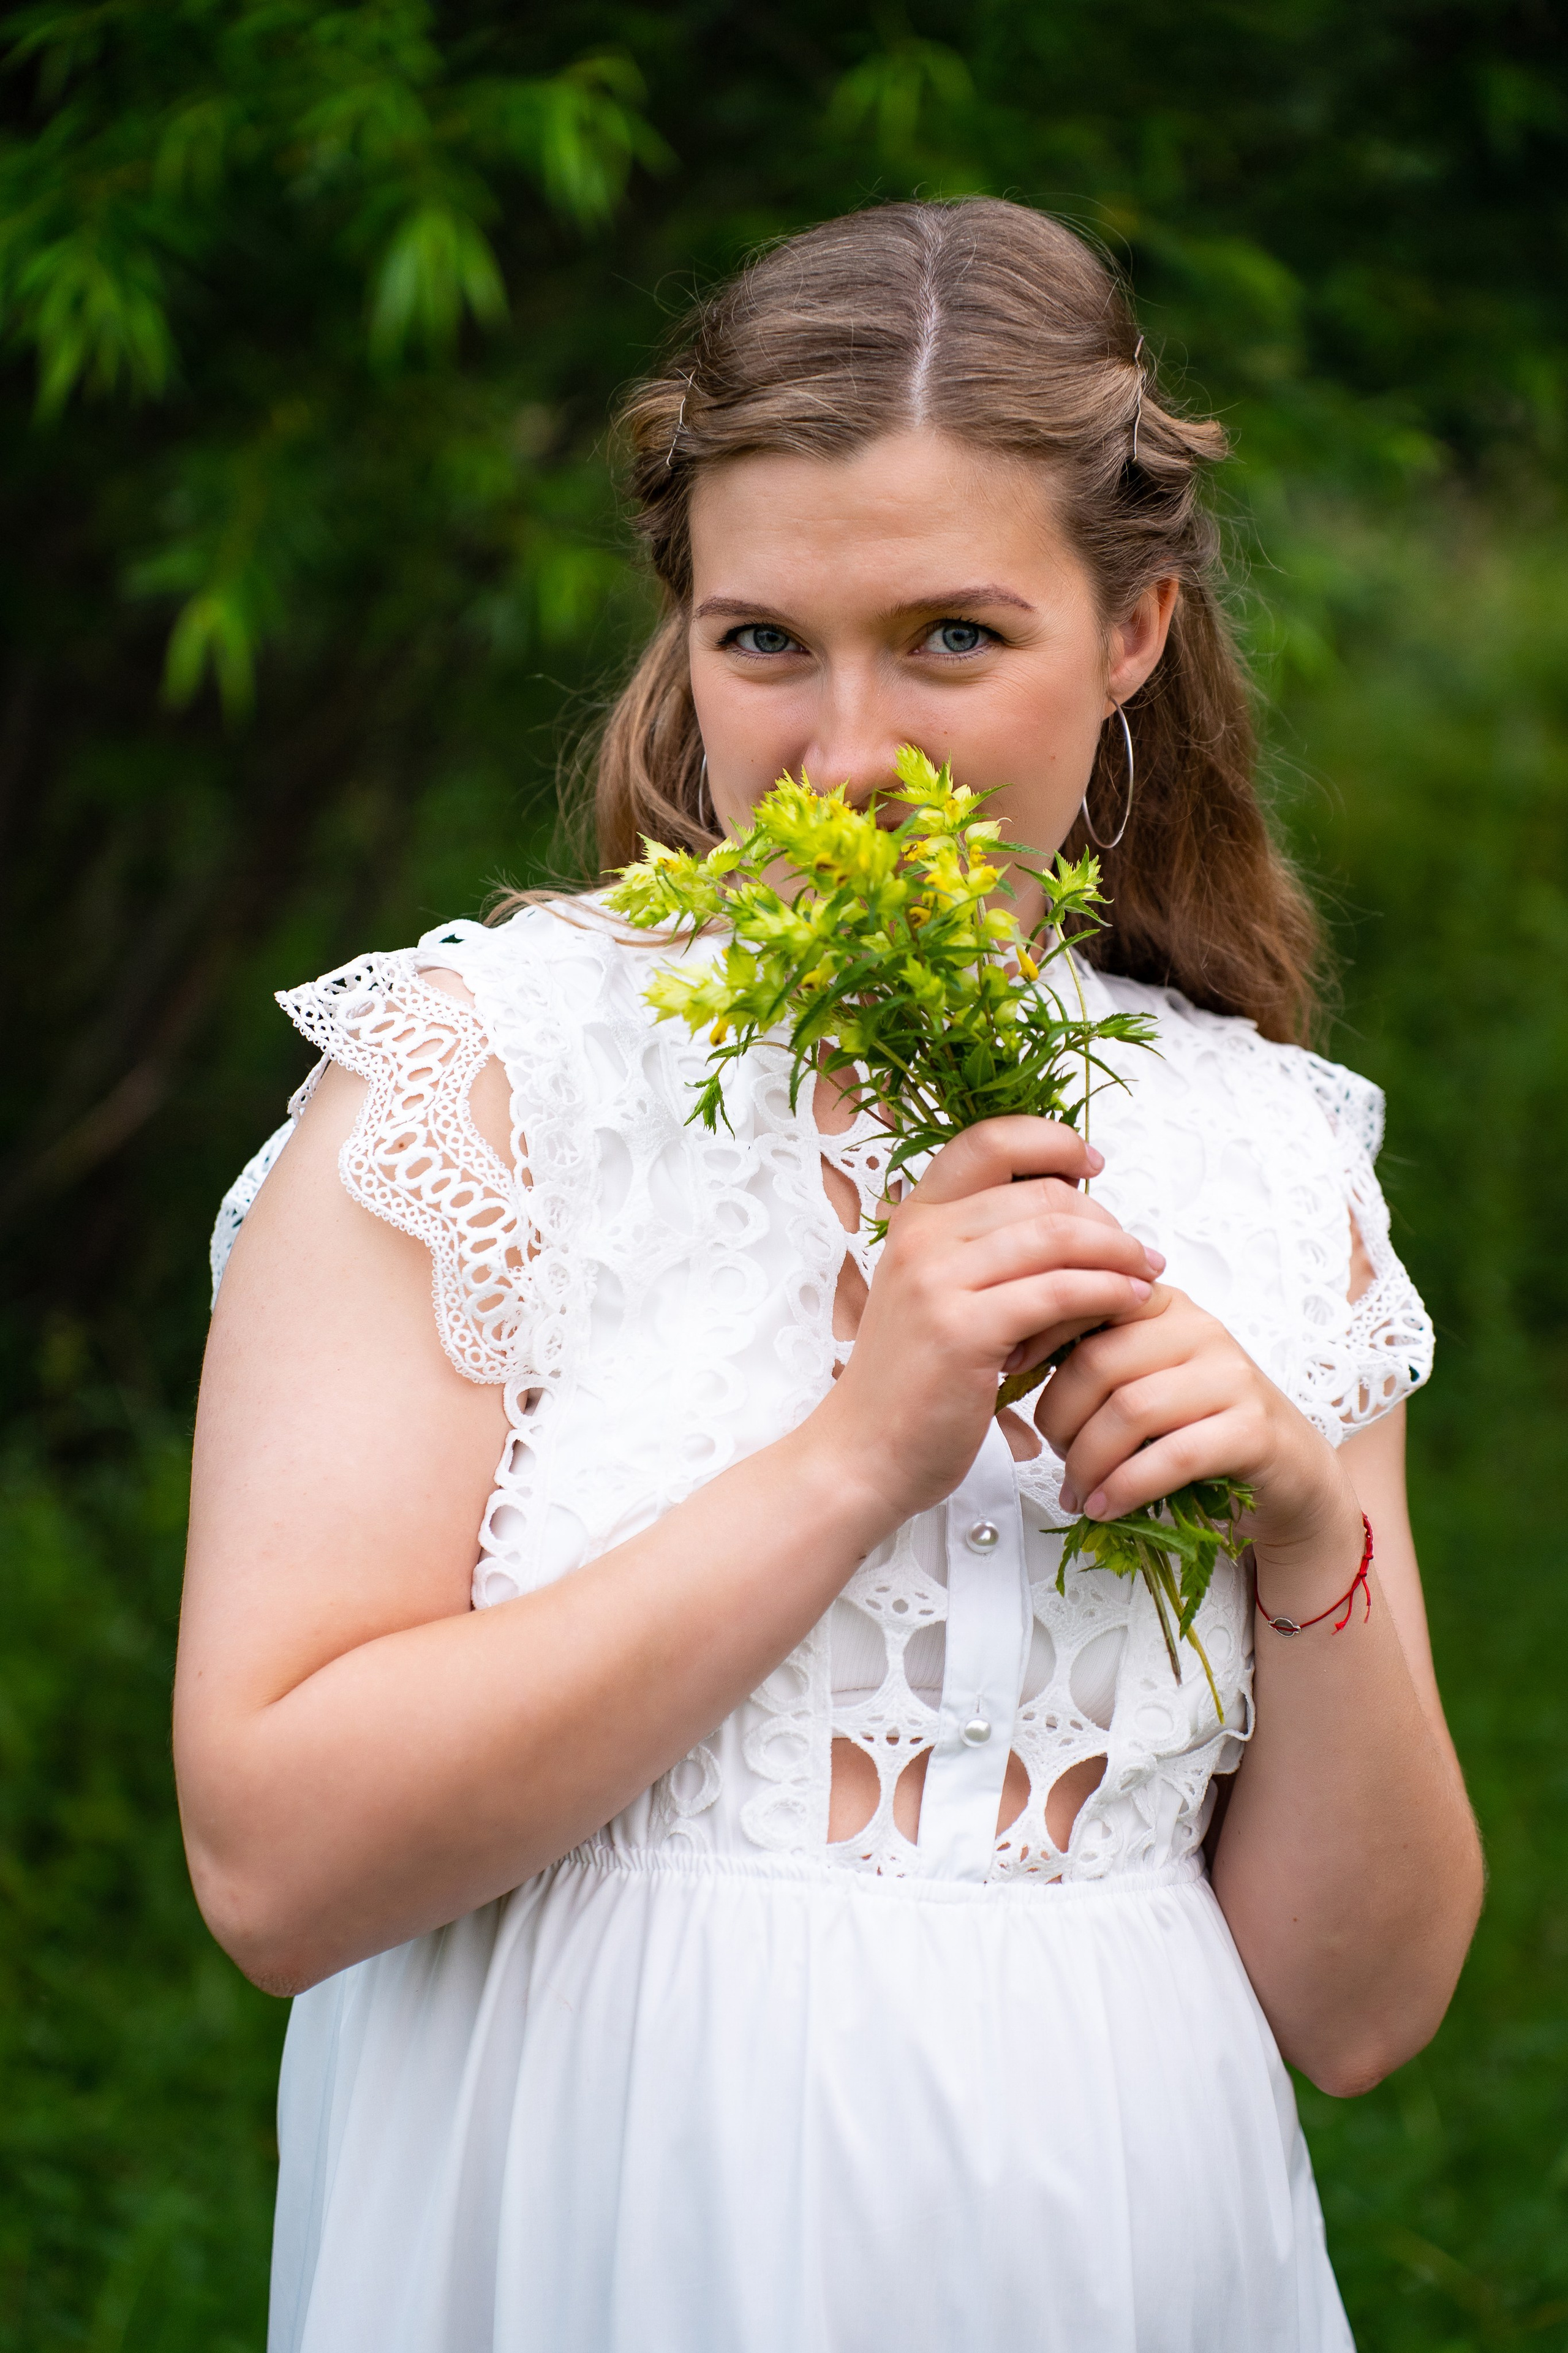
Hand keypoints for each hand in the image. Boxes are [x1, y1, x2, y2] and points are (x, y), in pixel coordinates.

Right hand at [805, 1116, 1164, 1530]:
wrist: (863, 1454)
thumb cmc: (914, 1382)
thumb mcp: (940, 1296)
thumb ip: (989, 1254)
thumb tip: (1077, 1223)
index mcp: (915, 1219)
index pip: (987, 1141)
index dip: (1051, 1141)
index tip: (1092, 1163)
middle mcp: (921, 1237)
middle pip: (1039, 1193)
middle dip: (1104, 1218)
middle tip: (1137, 1249)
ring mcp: (937, 1280)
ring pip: (1055, 1236)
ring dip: (1118, 1252)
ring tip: (1148, 1273)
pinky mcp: (963, 1329)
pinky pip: (1058, 1291)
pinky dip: (1107, 1292)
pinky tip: (1131, 1303)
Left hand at [1035, 1286, 1363, 1583]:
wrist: (1290, 1474)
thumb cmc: (1199, 1427)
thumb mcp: (1142, 1379)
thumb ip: (1091, 1357)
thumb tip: (1008, 1354)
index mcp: (1163, 1305)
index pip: (1087, 1299)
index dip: (1038, 1334)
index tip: (1008, 1370)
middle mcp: (1200, 1329)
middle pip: (1099, 1363)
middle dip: (1058, 1418)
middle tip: (1052, 1455)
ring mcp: (1231, 1376)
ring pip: (1130, 1410)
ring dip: (1088, 1461)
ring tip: (1077, 1490)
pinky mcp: (1253, 1428)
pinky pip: (1172, 1454)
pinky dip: (1126, 1486)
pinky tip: (1104, 1506)